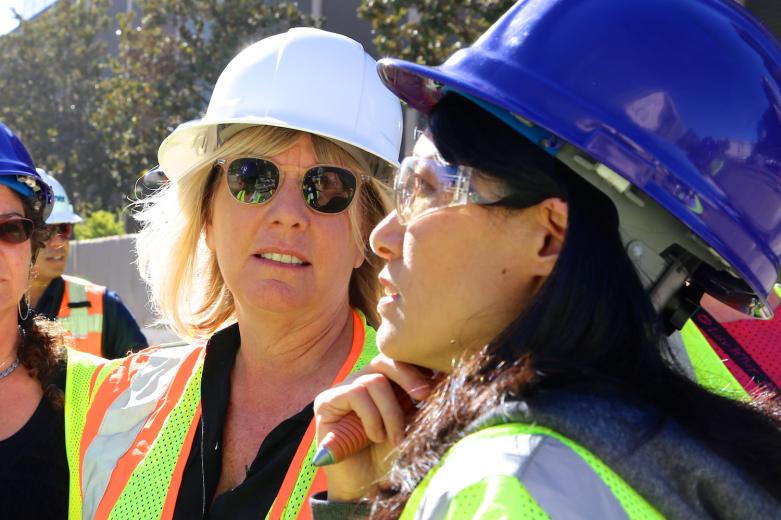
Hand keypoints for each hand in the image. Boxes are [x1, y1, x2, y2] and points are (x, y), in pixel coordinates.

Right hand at [314, 354, 431, 500]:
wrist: (367, 488)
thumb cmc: (392, 456)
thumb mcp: (413, 424)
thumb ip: (422, 401)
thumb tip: (443, 376)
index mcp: (385, 381)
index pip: (401, 358)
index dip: (420, 367)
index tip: (439, 385)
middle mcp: (362, 379)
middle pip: (386, 359)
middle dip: (409, 376)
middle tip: (424, 397)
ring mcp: (342, 388)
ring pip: (374, 380)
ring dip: (391, 412)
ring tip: (395, 437)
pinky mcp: (326, 402)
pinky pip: (355, 393)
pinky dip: (372, 416)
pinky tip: (375, 436)